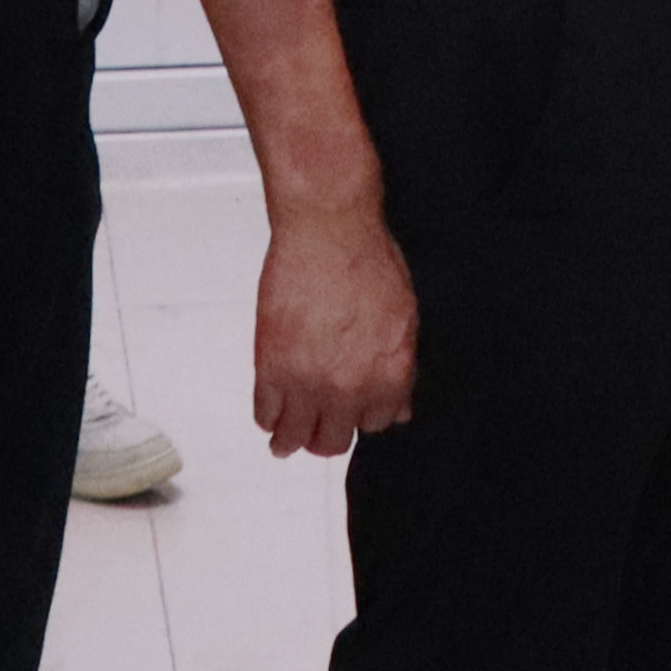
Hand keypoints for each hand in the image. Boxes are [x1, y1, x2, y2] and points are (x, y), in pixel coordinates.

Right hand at [253, 200, 417, 458]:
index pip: (379, 423)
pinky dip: (268, 417)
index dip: (365, 415)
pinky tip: (272, 412)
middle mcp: (349, 389)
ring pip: (295, 437)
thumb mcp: (405, 317)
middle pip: (335, 441)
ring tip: (286, 439)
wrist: (329, 230)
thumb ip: (402, 366)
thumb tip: (399, 404)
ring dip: (292, 440)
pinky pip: (266, 413)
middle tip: (320, 429)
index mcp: (389, 376)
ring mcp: (307, 382)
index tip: (355, 411)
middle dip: (328, 435)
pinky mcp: (271, 367)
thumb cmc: (367, 259)